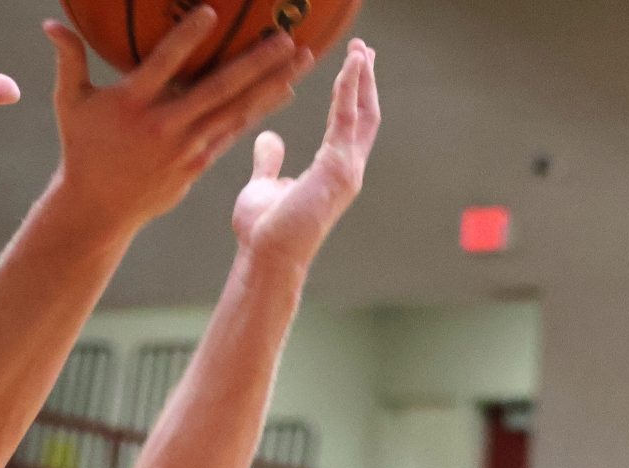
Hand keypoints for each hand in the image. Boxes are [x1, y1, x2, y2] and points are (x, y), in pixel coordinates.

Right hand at [45, 5, 313, 231]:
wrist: (98, 209)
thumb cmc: (83, 148)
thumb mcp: (70, 103)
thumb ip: (69, 61)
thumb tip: (51, 22)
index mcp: (132, 104)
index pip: (163, 64)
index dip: (187, 38)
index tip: (210, 12)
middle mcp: (163, 126)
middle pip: (216, 89)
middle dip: (254, 64)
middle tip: (285, 38)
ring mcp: (184, 148)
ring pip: (234, 111)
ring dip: (270, 85)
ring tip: (300, 60)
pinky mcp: (197, 165)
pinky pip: (233, 133)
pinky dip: (259, 111)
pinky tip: (283, 92)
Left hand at [231, 39, 379, 268]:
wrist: (265, 257)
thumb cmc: (262, 230)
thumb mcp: (262, 186)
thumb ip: (269, 161)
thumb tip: (270, 138)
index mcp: (331, 172)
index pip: (349, 125)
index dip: (353, 95)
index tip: (354, 66)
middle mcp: (346, 169)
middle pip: (365, 116)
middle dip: (366, 81)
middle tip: (366, 49)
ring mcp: (347, 170)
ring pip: (362, 113)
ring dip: (362, 79)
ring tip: (361, 49)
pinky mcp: (338, 168)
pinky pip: (347, 118)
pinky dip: (351, 88)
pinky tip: (352, 64)